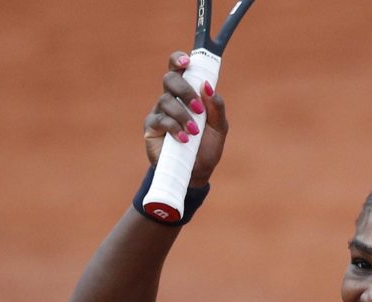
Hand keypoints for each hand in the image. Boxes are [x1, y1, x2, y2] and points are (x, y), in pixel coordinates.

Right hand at [143, 51, 228, 186]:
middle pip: (170, 79)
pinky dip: (174, 128)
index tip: (187, 60)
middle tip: (199, 109)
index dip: (179, 59)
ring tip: (194, 132)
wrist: (196, 172)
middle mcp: (171, 99)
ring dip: (183, 115)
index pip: (179, 69)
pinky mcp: (152, 128)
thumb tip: (207, 86)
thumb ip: (216, 106)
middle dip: (185, 90)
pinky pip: (160, 120)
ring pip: (166, 100)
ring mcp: (159, 112)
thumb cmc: (207, 148)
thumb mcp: (219, 127)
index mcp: (187, 94)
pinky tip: (184, 139)